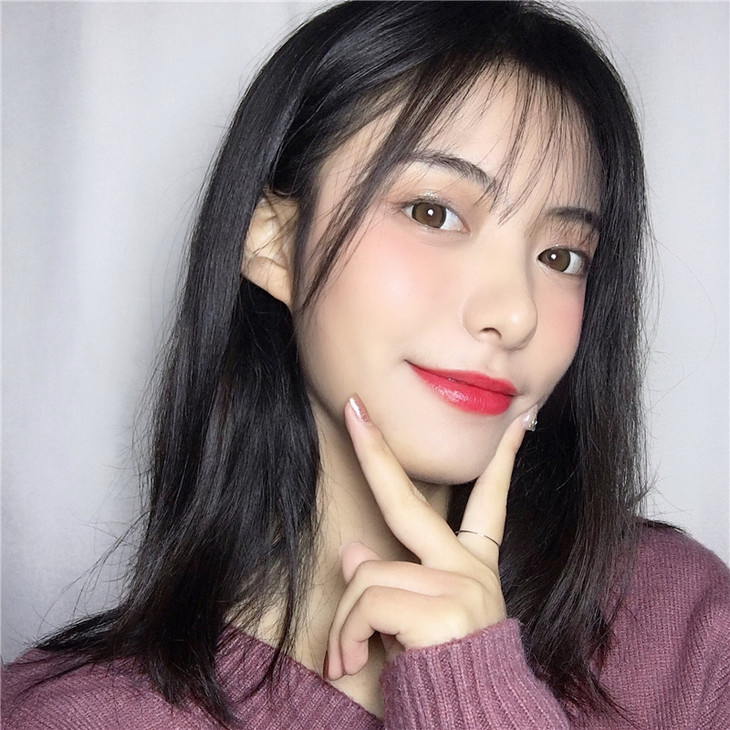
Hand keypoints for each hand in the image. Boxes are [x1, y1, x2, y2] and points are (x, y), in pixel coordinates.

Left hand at [324, 395, 536, 679]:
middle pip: (406, 500)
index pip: (490, 502)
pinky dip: (348, 634)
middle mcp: (469, 569)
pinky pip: (367, 599)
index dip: (503, 461)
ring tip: (349, 656)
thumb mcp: (413, 623)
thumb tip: (351, 548)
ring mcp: (459, 584)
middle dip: (376, 449)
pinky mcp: (445, 605)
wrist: (472, 727)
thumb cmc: (441, 675)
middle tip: (351, 408)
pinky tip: (353, 660)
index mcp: (471, 568)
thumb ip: (390, 580)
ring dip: (346, 621)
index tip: (518, 423)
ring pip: (368, 573)